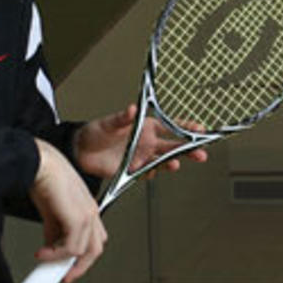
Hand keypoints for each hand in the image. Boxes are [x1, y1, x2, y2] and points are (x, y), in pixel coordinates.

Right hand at [28, 138, 106, 282]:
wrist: (37, 162)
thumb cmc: (43, 177)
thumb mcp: (50, 210)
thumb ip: (54, 229)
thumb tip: (51, 245)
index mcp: (87, 208)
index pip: (92, 240)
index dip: (80, 257)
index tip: (66, 269)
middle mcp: (91, 212)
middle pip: (95, 249)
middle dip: (79, 266)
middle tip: (62, 276)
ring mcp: (87, 214)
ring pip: (85, 251)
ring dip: (63, 262)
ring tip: (45, 264)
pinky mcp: (78, 217)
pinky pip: (72, 248)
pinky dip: (56, 255)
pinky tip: (42, 254)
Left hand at [75, 104, 208, 179]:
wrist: (81, 152)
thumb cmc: (96, 132)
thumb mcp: (108, 123)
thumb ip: (121, 118)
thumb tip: (131, 109)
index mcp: (146, 127)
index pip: (171, 126)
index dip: (186, 128)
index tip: (200, 130)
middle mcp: (147, 142)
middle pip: (173, 146)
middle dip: (188, 149)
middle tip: (201, 153)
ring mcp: (142, 157)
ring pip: (163, 161)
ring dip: (171, 163)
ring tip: (176, 164)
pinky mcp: (133, 170)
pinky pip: (147, 173)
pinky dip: (151, 173)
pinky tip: (152, 172)